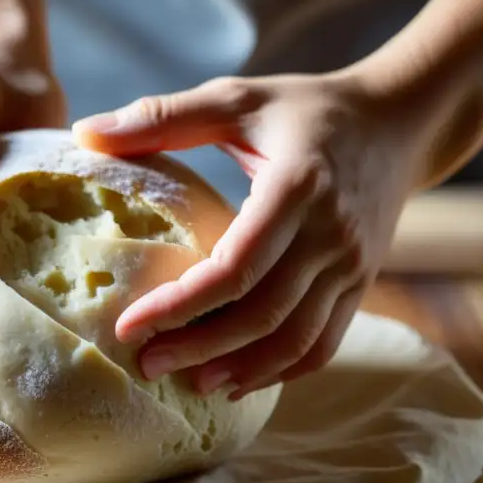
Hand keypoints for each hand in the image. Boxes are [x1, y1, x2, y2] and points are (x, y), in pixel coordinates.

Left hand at [72, 73, 426, 396]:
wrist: (399, 124)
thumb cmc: (306, 109)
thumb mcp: (237, 98)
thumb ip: (162, 116)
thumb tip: (83, 132)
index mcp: (298, 187)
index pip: (236, 266)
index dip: (180, 303)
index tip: (129, 325)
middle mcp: (330, 235)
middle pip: (263, 315)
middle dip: (200, 347)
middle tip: (146, 364)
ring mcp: (351, 266)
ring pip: (296, 340)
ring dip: (241, 370)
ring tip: (189, 384)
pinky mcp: (361, 285)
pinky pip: (324, 344)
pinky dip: (281, 371)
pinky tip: (238, 382)